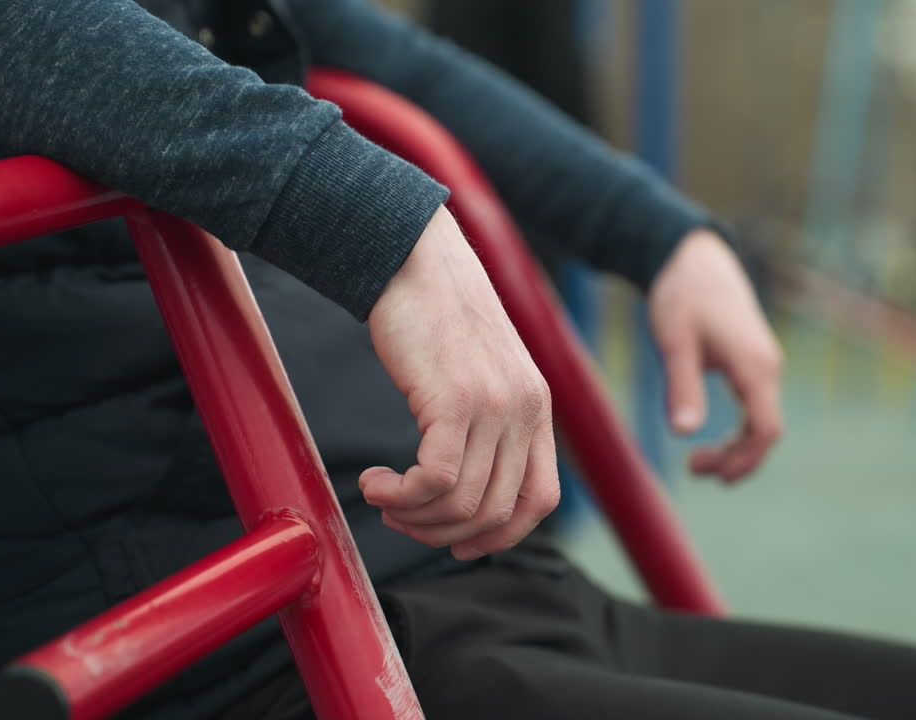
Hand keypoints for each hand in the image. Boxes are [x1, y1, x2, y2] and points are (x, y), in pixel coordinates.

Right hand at [360, 206, 559, 559]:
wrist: (414, 257)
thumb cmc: (434, 315)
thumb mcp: (479, 371)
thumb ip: (488, 420)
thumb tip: (464, 485)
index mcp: (537, 407)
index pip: (541, 500)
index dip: (500, 536)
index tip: (457, 543)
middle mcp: (525, 410)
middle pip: (497, 513)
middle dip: (443, 533)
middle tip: (400, 516)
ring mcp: (495, 405)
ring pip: (464, 503)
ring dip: (415, 516)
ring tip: (383, 497)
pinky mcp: (455, 398)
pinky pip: (437, 479)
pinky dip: (401, 495)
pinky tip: (374, 482)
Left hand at [648, 229, 783, 481]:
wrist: (695, 258)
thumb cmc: (682, 296)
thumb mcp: (675, 343)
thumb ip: (682, 387)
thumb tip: (684, 433)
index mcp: (755, 365)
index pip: (765, 429)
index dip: (742, 460)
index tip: (707, 473)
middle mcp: (767, 367)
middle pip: (766, 431)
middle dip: (737, 459)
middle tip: (694, 469)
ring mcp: (763, 364)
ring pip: (762, 420)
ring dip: (737, 447)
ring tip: (697, 461)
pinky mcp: (752, 361)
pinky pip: (755, 406)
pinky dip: (738, 429)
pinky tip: (711, 436)